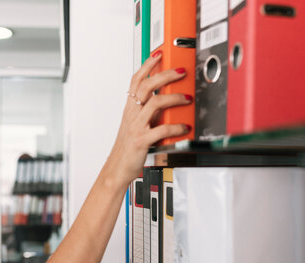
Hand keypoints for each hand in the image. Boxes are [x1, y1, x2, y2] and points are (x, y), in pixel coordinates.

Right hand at [106, 52, 191, 186]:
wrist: (117, 167)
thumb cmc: (127, 147)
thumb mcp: (135, 124)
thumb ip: (147, 111)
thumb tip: (166, 99)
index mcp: (130, 108)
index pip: (136, 80)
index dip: (147, 65)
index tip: (159, 54)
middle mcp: (132, 114)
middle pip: (147, 85)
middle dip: (166, 74)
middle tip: (181, 71)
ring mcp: (136, 126)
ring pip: (155, 102)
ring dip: (174, 97)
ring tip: (187, 97)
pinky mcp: (142, 140)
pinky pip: (161, 129)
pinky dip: (176, 127)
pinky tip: (184, 127)